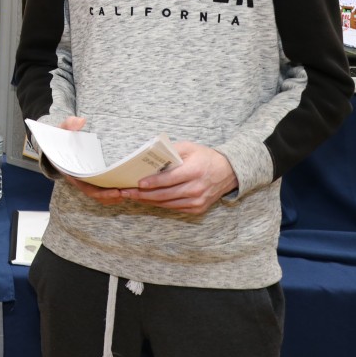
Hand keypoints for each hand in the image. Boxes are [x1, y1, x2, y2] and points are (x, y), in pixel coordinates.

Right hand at [53, 117, 131, 206]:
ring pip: (100, 195)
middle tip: (127, 193)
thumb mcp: (62, 129)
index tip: (116, 191)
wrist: (54, 142)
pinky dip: (112, 192)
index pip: (88, 188)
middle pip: (96, 194)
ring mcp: (85, 179)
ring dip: (113, 197)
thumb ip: (70, 124)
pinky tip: (124, 188)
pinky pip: (101, 189)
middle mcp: (79, 179)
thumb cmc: (59, 137)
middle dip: (111, 196)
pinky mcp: (91, 177)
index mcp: (72, 172)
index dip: (102, 193)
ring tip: (129, 193)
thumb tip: (81, 121)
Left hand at [117, 142, 237, 214]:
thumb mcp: (189, 147)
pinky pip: (174, 208)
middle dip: (143, 194)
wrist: (228, 172)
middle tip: (127, 192)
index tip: (138, 183)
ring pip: (168, 203)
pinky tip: (148, 200)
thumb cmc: (204, 157)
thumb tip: (149, 154)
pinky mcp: (197, 208)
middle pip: (165, 194)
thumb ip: (170, 151)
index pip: (170, 179)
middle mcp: (196, 188)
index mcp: (194, 171)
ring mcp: (197, 201)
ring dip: (148, 201)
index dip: (153, 182)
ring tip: (133, 196)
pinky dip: (160, 204)